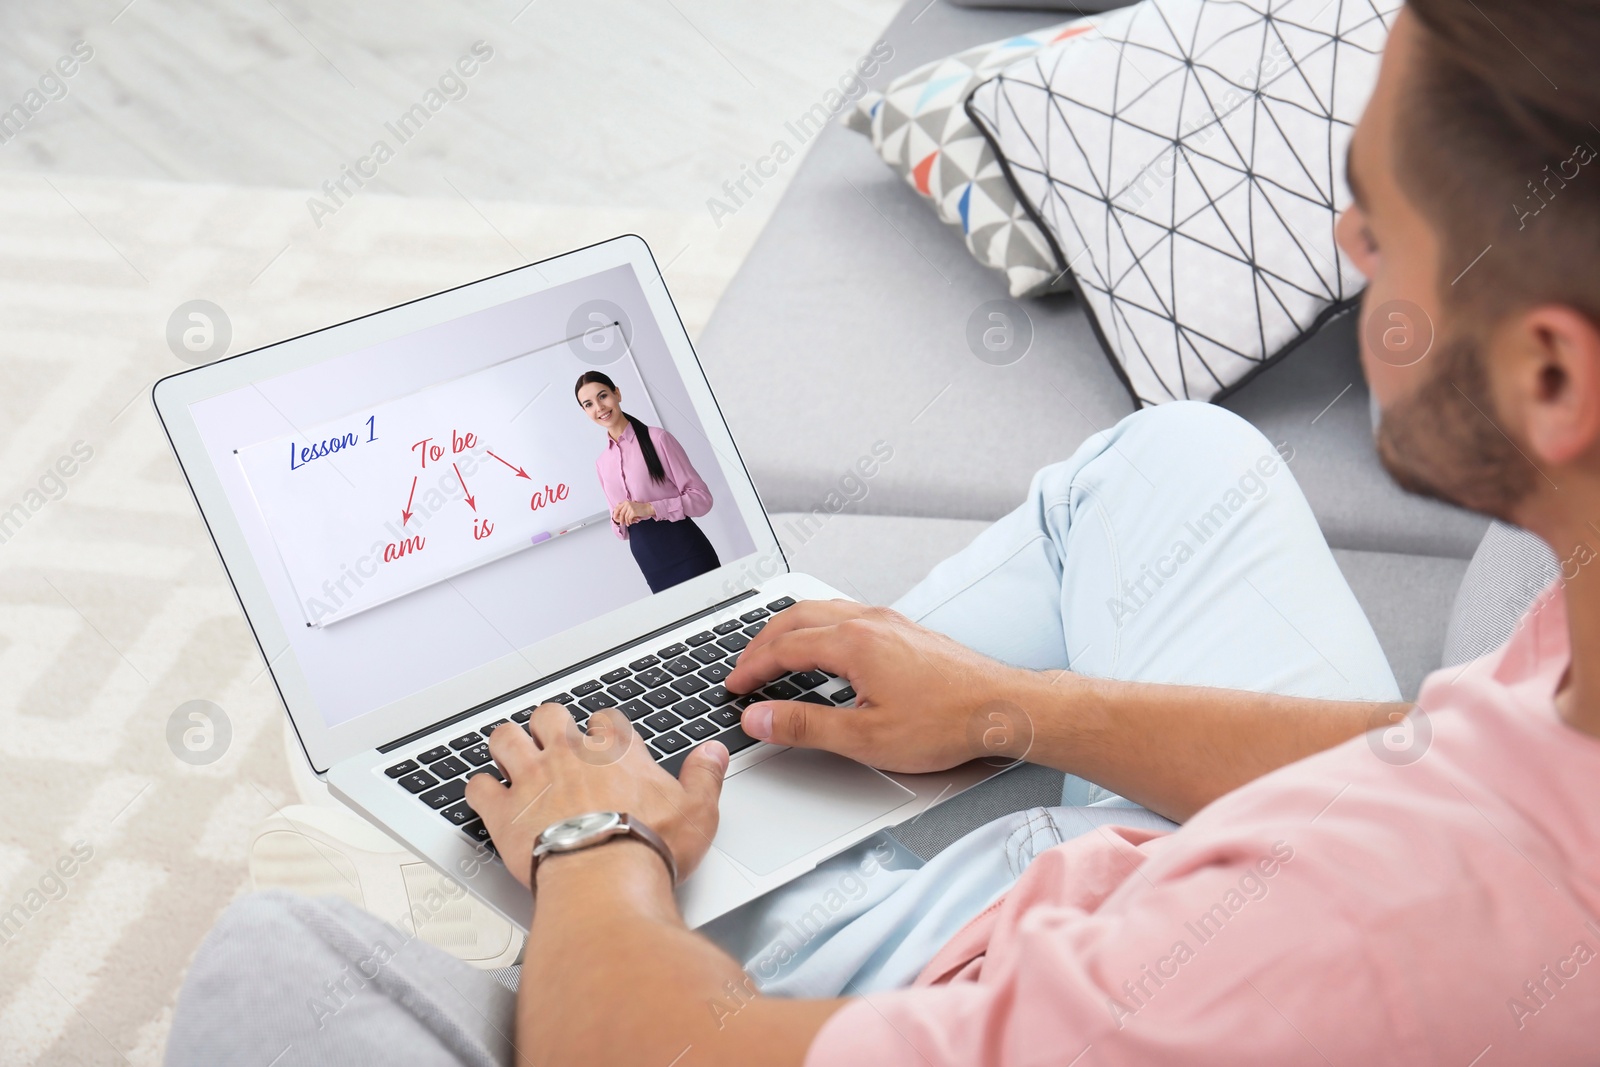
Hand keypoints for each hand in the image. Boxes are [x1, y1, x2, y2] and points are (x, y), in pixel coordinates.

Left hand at [465, 705, 727, 888]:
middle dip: (549, 725)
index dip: (602, 729)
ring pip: (505, 738)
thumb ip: (705, 777)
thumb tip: (713, 754)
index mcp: (615, 751)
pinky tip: (486, 797)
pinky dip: (480, 791)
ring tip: (512, 754)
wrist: (604, 878)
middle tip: (552, 741)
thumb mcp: (697, 811)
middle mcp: (569, 754)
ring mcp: (532, 778)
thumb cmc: (648, 847)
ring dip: (507, 744)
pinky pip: (478, 787)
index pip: (605, 720)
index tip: (602, 740)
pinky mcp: (503, 810)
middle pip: (549, 715)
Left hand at [613, 499, 655, 524]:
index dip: (615, 513)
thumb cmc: (639, 509)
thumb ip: (625, 508)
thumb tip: (618, 514)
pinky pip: (629, 518)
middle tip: (621, 523)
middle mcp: (627, 504)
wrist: (647, 508)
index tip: (615, 518)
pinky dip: (629, 522)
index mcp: (626, 502)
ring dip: (626, 522)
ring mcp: (630, 507)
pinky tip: (631, 522)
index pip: (617, 508)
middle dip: (620, 519)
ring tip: (628, 524)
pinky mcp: (633, 512)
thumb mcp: (631, 506)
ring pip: (625, 517)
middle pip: (621, 513)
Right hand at [724, 601, 1037, 772]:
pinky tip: (821, 648)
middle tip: (742, 668)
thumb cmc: (946, 722)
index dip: (751, 668)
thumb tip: (759, 717)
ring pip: (822, 610)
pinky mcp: (904, 629)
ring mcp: (889, 621)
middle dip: (761, 641)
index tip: (733, 686)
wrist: (1003, 708)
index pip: (783, 648)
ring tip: (771, 652)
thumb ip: (805, 726)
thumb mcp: (865, 737)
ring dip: (789, 629)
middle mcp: (869, 621)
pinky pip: (846, 613)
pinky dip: (817, 627)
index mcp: (854, 643)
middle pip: (796, 617)